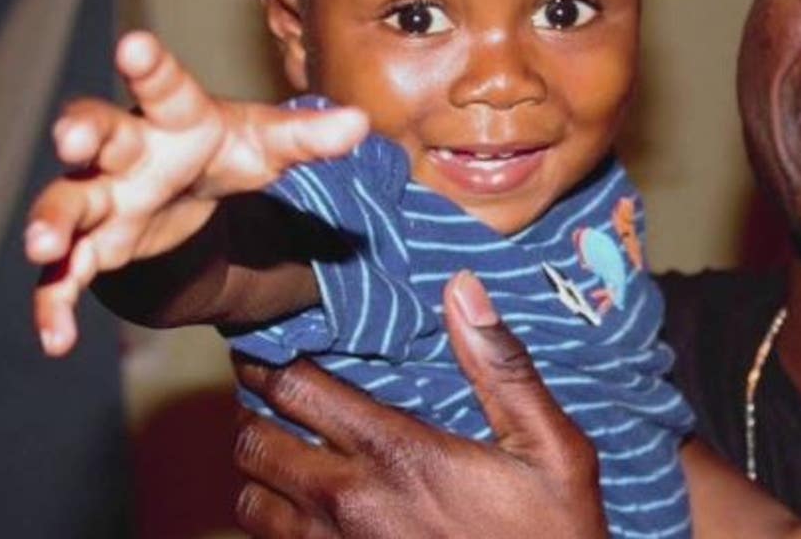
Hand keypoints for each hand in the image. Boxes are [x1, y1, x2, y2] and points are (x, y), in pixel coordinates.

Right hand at [24, 30, 367, 355]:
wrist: (187, 191)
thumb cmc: (223, 152)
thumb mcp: (269, 145)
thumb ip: (309, 137)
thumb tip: (361, 124)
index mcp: (174, 116)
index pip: (163, 85)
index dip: (149, 66)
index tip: (135, 47)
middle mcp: (128, 150)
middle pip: (98, 134)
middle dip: (82, 134)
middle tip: (72, 139)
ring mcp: (103, 197)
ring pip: (67, 203)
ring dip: (53, 221)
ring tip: (44, 243)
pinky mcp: (94, 245)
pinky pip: (66, 275)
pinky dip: (56, 304)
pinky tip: (56, 338)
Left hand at [232, 271, 607, 538]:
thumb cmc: (551, 534)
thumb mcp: (550, 447)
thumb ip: (503, 367)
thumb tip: (462, 287)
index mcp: (395, 455)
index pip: (293, 388)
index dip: (270, 358)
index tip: (272, 340)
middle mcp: (349, 504)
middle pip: (254, 441)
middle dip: (255, 407)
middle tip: (272, 386)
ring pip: (249, 499)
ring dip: (260, 465)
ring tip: (284, 441)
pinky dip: (273, 514)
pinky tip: (303, 498)